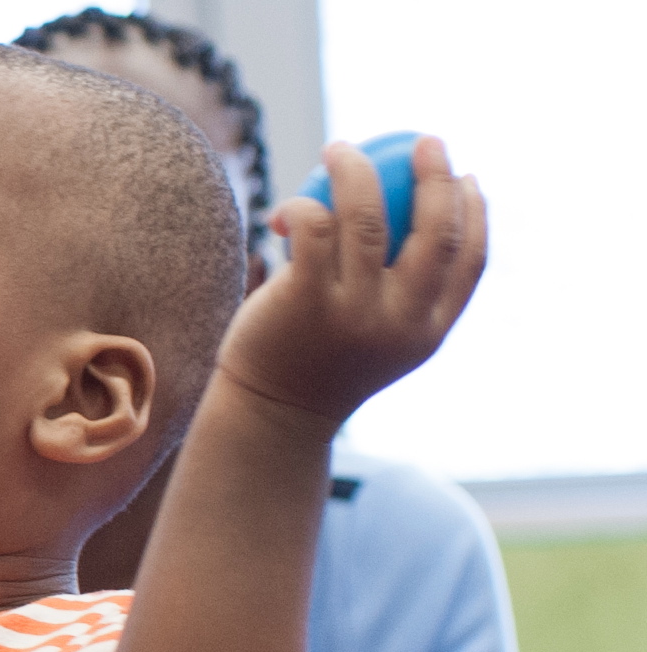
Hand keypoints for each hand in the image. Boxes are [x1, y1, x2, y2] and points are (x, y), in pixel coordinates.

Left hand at [218, 135, 485, 428]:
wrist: (270, 414)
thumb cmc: (321, 364)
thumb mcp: (376, 338)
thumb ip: (400, 293)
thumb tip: (408, 213)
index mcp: (427, 331)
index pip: (471, 261)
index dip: (476, 212)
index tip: (467, 177)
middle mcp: (398, 322)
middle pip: (434, 232)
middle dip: (438, 176)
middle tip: (425, 142)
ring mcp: (353, 312)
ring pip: (368, 217)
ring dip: (357, 170)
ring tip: (340, 149)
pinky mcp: (304, 300)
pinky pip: (314, 228)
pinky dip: (305, 204)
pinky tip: (293, 202)